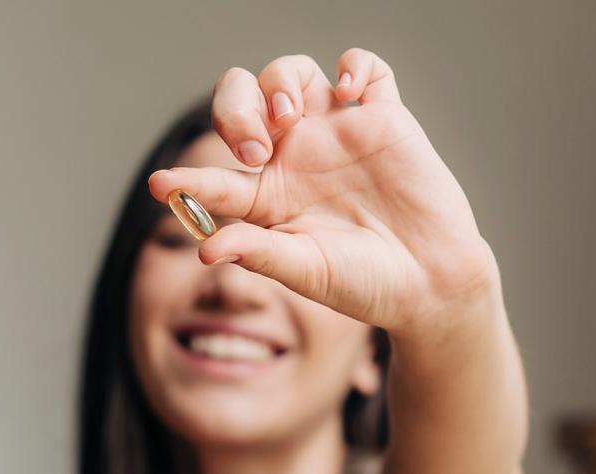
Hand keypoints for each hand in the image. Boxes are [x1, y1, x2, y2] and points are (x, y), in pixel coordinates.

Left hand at [148, 49, 495, 332]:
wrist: (432, 284)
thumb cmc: (367, 285)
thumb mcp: (308, 271)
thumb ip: (260, 253)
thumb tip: (205, 247)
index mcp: (270, 200)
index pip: (218, 179)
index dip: (188, 180)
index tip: (163, 185)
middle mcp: (296, 160)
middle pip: (243, 103)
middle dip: (235, 111)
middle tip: (256, 146)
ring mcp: (338, 135)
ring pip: (292, 76)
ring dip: (280, 82)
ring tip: (290, 116)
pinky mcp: (384, 119)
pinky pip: (365, 69)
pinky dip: (355, 65)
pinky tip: (350, 90)